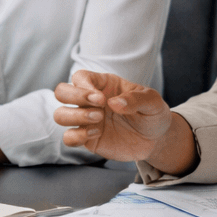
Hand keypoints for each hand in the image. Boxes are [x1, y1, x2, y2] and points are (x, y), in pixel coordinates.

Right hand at [52, 70, 195, 174]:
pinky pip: (68, 138)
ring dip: (75, 117)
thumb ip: (136, 99)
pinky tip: (96, 134)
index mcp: (103, 85)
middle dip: (73, 97)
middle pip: (61, 91)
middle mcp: (89, 101)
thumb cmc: (152, 114)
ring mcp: (86, 120)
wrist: (156, 139)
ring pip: (60, 115)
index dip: (84, 87)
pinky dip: (77, 137)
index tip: (101, 99)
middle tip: (99, 109)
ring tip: (99, 121)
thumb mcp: (153, 102)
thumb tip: (114, 103)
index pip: (80, 77)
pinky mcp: (87, 139)